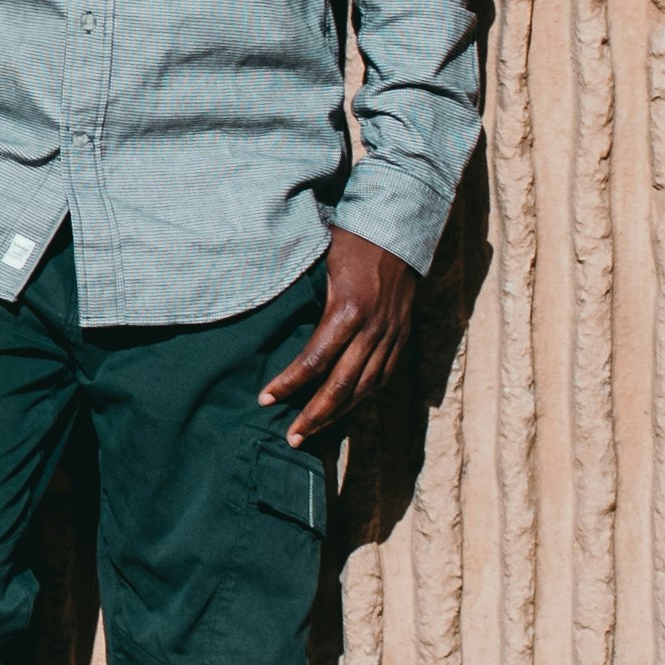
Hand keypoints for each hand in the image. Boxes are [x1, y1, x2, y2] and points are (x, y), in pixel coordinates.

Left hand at [259, 228, 415, 445]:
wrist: (399, 227)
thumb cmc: (351, 239)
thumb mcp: (318, 258)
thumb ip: (298, 291)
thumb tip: (263, 312)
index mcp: (348, 310)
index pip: (315, 360)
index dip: (289, 383)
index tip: (266, 399)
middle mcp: (373, 329)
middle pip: (342, 386)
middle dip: (314, 415)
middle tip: (291, 437)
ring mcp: (391, 335)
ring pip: (365, 387)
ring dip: (338, 414)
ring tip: (313, 432)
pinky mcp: (402, 336)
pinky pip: (383, 376)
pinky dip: (363, 396)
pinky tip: (345, 408)